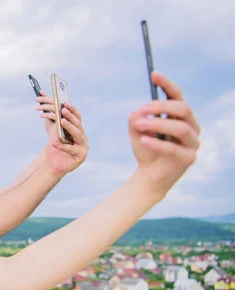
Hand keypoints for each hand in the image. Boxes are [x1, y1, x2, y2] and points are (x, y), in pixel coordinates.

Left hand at [36, 91, 88, 174]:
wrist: (53, 165)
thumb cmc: (54, 148)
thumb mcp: (53, 133)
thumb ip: (53, 121)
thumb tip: (48, 105)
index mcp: (78, 130)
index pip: (77, 117)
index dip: (72, 109)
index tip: (64, 103)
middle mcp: (82, 137)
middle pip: (78, 124)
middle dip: (70, 116)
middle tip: (63, 110)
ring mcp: (83, 147)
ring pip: (78, 135)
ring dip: (70, 127)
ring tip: (62, 121)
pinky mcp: (80, 156)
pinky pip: (71, 149)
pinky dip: (62, 146)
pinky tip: (54, 143)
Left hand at [129, 71, 200, 197]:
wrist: (149, 175)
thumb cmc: (146, 149)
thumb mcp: (136, 131)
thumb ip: (136, 118)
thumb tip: (138, 112)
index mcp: (180, 116)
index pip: (177, 96)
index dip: (167, 84)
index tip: (154, 75)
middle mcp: (191, 126)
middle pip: (183, 108)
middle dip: (162, 106)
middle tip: (142, 109)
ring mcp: (192, 143)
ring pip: (180, 128)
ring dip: (158, 124)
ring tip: (138, 125)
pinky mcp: (188, 158)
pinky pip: (173, 148)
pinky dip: (157, 143)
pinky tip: (143, 140)